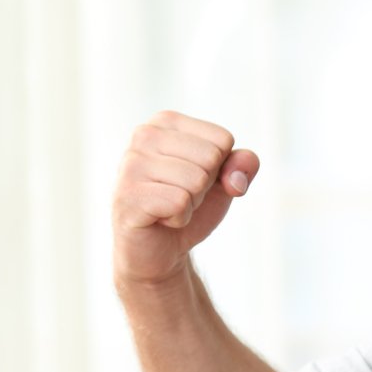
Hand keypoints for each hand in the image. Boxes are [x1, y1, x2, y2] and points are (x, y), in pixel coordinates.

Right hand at [110, 112, 261, 288]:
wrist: (160, 249)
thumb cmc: (189, 206)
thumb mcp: (224, 180)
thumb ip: (243, 165)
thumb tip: (236, 179)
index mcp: (166, 122)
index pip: (223, 139)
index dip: (219, 168)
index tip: (192, 179)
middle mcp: (144, 134)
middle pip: (211, 158)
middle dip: (204, 187)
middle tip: (179, 196)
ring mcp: (131, 164)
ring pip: (196, 180)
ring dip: (191, 203)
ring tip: (169, 207)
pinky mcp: (128, 196)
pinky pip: (179, 202)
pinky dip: (180, 218)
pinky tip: (160, 219)